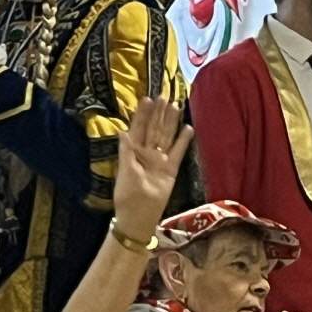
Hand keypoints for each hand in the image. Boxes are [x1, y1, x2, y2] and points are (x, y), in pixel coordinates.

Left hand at [112, 98, 192, 242]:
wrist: (139, 215)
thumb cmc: (127, 195)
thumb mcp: (124, 172)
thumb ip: (126, 151)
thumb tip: (122, 131)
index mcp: (133, 152)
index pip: (138, 129)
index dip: (142, 114)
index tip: (147, 99)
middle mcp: (147, 153)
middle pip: (154, 129)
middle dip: (158, 113)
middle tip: (164, 96)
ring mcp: (160, 160)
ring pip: (166, 136)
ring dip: (170, 122)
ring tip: (175, 105)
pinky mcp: (171, 169)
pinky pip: (178, 152)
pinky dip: (183, 141)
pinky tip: (188, 128)